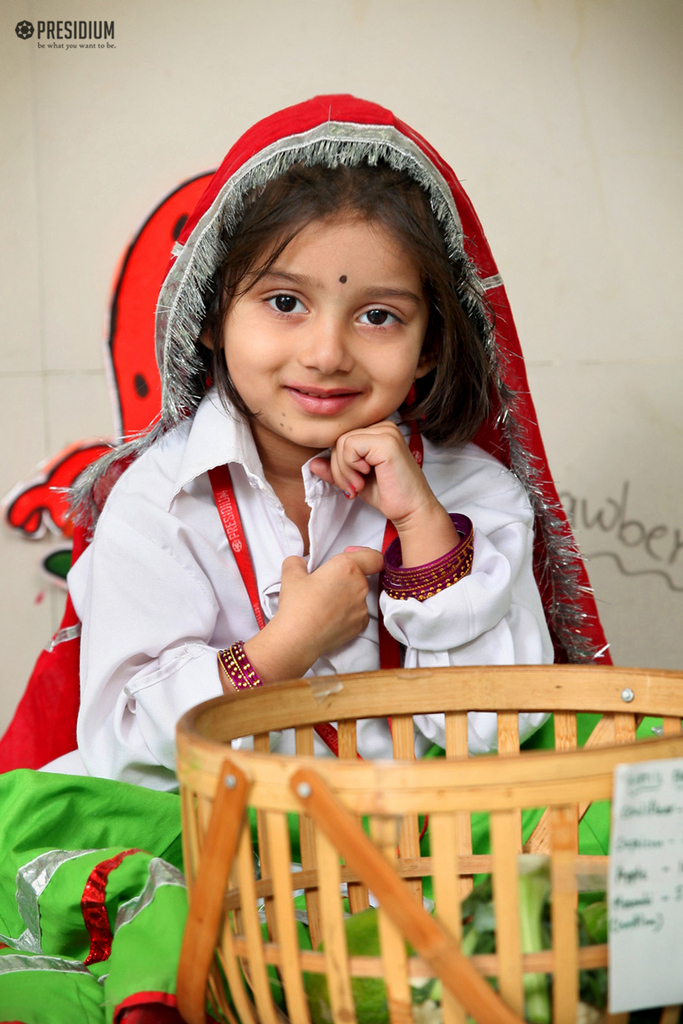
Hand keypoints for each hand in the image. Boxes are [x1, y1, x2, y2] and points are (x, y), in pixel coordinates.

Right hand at [243, 546, 383, 683]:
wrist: (298, 639)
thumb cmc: (297, 605)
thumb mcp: (291, 574)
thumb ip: (298, 561)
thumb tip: (301, 563)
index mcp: (347, 568)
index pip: (373, 557)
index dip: (363, 553)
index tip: (348, 555)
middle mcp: (360, 586)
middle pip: (361, 575)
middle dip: (345, 576)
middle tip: (324, 583)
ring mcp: (362, 607)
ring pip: (358, 594)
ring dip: (346, 594)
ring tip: (324, 603)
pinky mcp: (360, 625)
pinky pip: (357, 612)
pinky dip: (347, 612)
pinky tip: (330, 616)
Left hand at [309, 421, 457, 564]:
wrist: (411, 510)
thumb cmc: (388, 494)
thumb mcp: (355, 480)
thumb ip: (336, 470)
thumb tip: (312, 464)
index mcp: (377, 430)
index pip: (342, 437)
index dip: (338, 462)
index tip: (350, 483)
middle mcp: (383, 425)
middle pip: (339, 438)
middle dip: (338, 468)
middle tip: (353, 487)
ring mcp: (386, 431)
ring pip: (342, 442)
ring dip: (343, 470)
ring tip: (359, 484)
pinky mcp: (386, 441)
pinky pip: (350, 446)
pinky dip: (350, 467)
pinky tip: (365, 478)